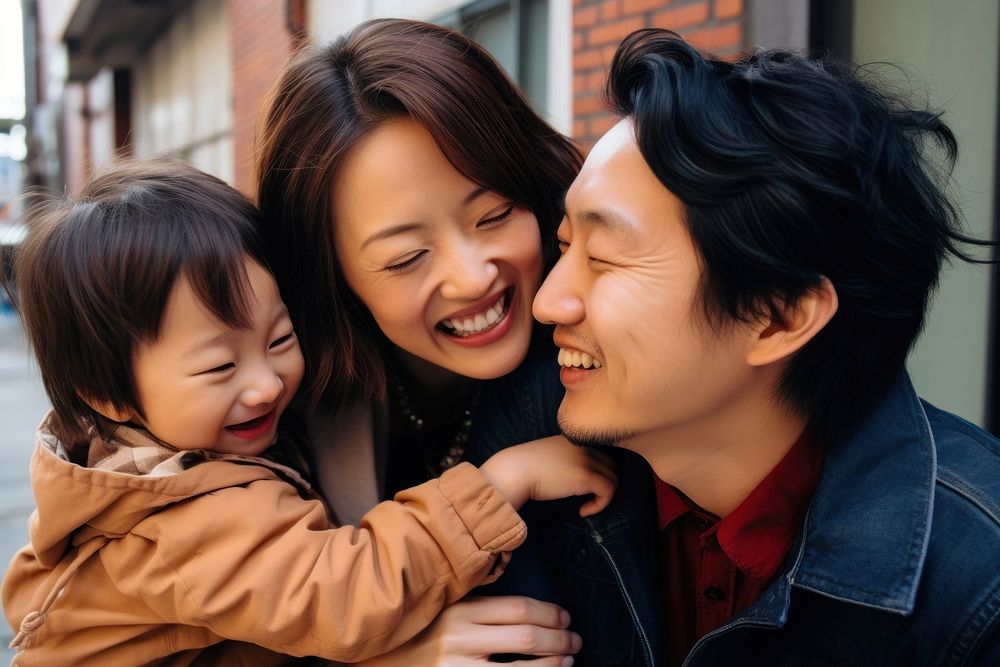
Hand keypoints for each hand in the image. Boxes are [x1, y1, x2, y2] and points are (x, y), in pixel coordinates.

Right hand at [351, 596, 580, 665]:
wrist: (371, 661)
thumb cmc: (414, 634)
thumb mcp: (443, 610)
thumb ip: (477, 607)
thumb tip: (531, 612)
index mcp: (458, 609)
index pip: (520, 608)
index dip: (551, 614)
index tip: (565, 617)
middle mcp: (458, 638)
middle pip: (527, 635)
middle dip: (560, 639)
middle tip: (576, 640)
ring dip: (552, 666)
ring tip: (566, 661)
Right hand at [479, 436, 616, 516]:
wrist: (514, 470)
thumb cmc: (522, 468)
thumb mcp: (545, 456)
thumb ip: (560, 460)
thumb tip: (564, 478)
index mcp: (573, 439)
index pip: (600, 453)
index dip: (597, 472)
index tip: (582, 488)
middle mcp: (583, 446)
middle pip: (610, 465)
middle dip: (603, 484)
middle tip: (587, 498)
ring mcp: (586, 460)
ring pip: (613, 478)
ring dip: (603, 496)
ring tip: (584, 507)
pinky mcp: (585, 476)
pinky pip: (609, 490)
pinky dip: (600, 505)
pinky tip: (583, 511)